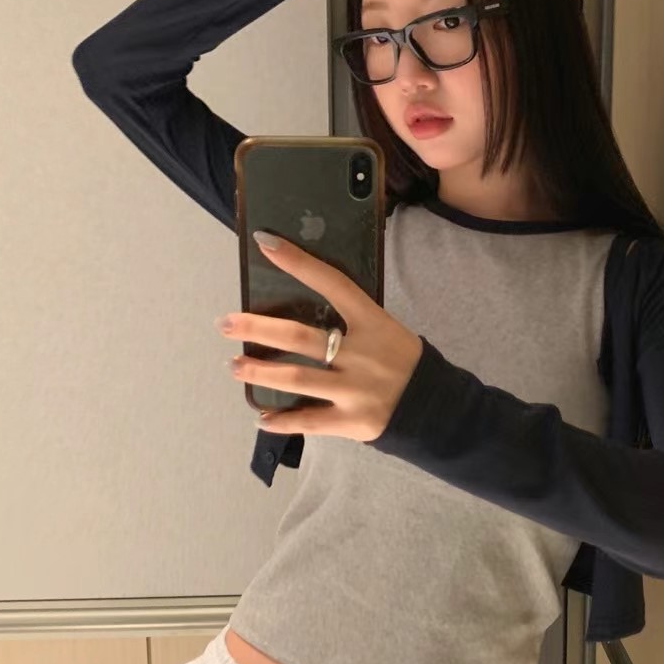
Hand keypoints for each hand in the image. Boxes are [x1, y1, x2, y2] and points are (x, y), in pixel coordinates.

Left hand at [217, 233, 423, 442]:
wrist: (437, 407)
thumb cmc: (403, 362)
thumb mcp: (386, 330)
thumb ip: (352, 321)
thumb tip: (299, 312)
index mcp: (372, 323)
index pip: (333, 283)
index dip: (299, 262)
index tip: (266, 243)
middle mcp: (362, 354)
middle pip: (301, 337)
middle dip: (258, 328)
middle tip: (226, 323)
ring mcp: (357, 389)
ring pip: (299, 378)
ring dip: (261, 372)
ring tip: (234, 366)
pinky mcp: (353, 421)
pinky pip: (310, 420)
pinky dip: (283, 421)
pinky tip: (261, 418)